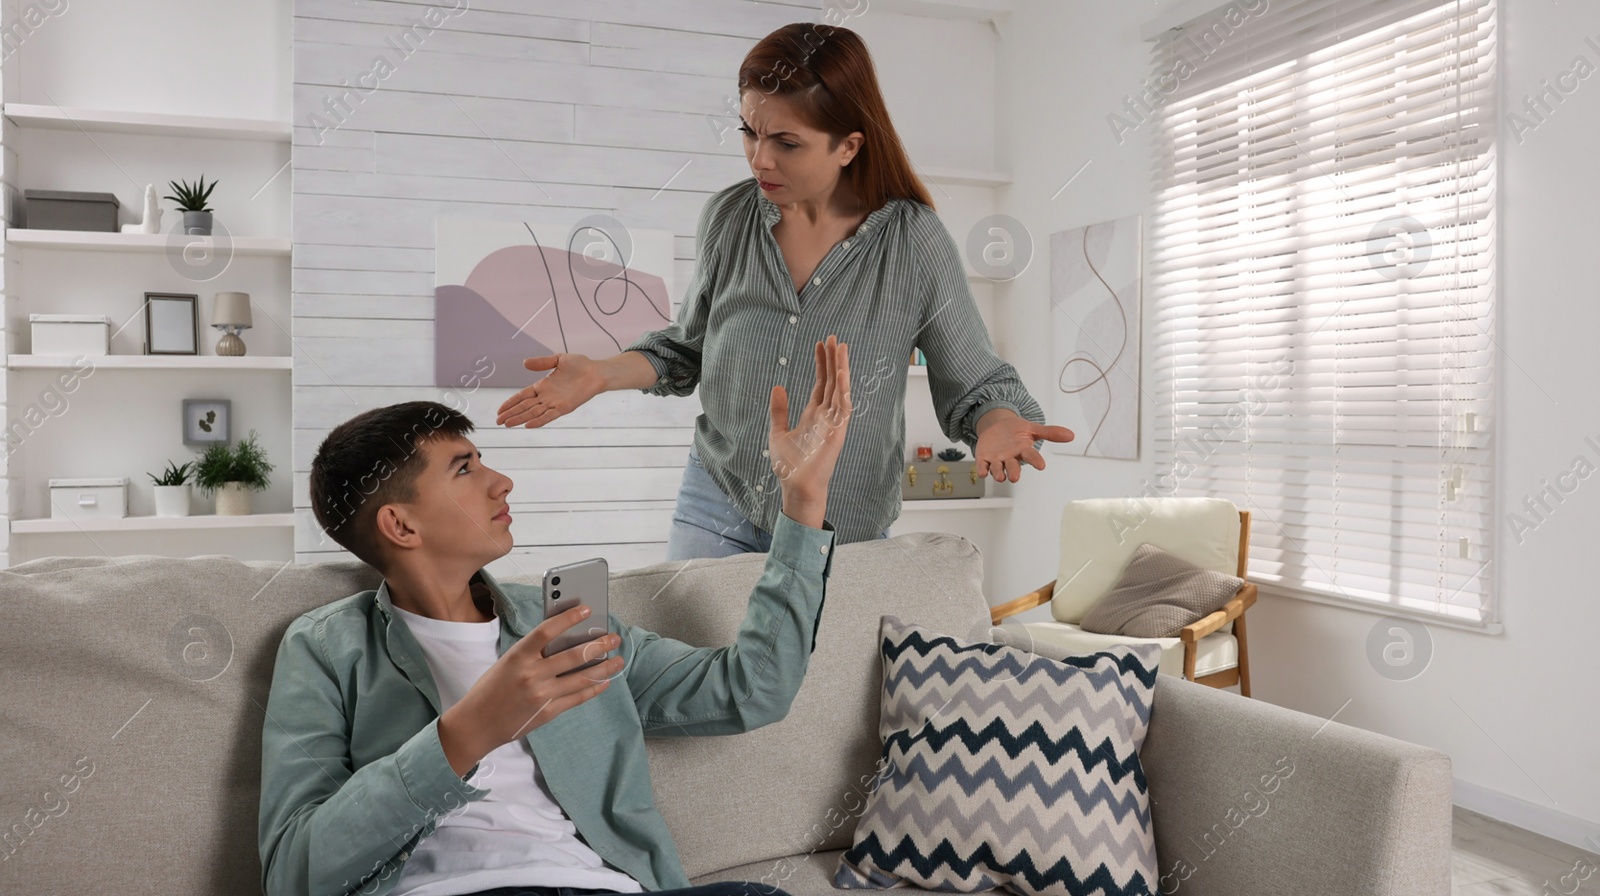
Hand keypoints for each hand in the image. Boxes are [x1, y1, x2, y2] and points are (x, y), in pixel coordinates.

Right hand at [437, 604, 623, 774]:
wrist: (476, 724)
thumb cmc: (491, 689)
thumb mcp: (507, 663)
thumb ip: (533, 652)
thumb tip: (566, 639)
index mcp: (517, 656)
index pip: (547, 630)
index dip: (568, 618)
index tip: (587, 609)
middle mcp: (531, 674)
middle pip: (572, 655)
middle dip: (598, 645)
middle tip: (614, 638)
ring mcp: (541, 695)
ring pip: (581, 678)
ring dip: (604, 668)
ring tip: (618, 660)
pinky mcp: (548, 712)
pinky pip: (578, 698)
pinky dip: (594, 689)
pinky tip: (605, 681)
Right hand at [496, 354, 604, 427]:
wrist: (596, 372)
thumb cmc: (580, 365)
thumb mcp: (558, 359)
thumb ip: (541, 362)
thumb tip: (524, 363)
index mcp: (542, 385)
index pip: (522, 396)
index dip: (510, 402)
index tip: (499, 410)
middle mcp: (546, 396)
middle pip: (524, 407)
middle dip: (511, 413)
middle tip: (498, 422)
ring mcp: (555, 403)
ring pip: (533, 413)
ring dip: (520, 418)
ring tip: (507, 424)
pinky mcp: (565, 407)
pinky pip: (549, 416)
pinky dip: (538, 421)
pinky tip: (528, 425)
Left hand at [768, 336, 851, 526]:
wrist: (796, 486)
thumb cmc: (789, 465)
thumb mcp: (778, 431)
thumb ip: (779, 410)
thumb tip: (778, 387)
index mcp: (813, 414)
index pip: (822, 383)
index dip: (822, 363)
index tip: (821, 344)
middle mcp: (826, 415)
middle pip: (833, 381)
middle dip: (833, 359)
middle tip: (834, 337)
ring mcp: (834, 422)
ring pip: (841, 388)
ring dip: (841, 367)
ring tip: (840, 346)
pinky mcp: (838, 430)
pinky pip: (843, 405)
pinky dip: (844, 387)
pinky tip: (842, 371)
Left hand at [973, 410, 1073, 482]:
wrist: (997, 427)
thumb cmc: (1016, 431)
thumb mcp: (1032, 428)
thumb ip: (1050, 432)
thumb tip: (1071, 435)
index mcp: (1023, 450)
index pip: (1031, 456)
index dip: (1036, 461)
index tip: (1041, 466)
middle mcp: (1011, 458)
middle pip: (1013, 467)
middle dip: (1014, 472)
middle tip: (1015, 477)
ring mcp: (997, 459)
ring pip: (998, 469)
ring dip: (998, 473)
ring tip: (1001, 476)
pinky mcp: (984, 458)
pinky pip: (983, 466)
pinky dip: (983, 469)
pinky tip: (983, 472)